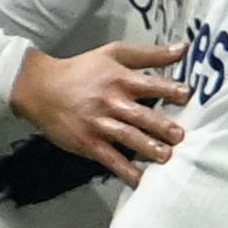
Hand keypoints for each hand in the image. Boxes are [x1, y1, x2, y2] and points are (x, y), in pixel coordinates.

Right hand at [8, 42, 189, 185]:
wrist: (40, 88)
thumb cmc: (83, 70)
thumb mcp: (114, 54)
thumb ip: (150, 54)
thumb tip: (184, 48)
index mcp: (121, 79)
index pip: (150, 85)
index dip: (169, 90)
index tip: (187, 96)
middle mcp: (111, 102)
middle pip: (140, 115)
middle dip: (160, 126)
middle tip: (180, 136)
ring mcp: (98, 124)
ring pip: (126, 137)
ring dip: (146, 147)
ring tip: (166, 157)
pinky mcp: (87, 142)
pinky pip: (108, 158)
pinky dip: (124, 170)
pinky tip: (139, 180)